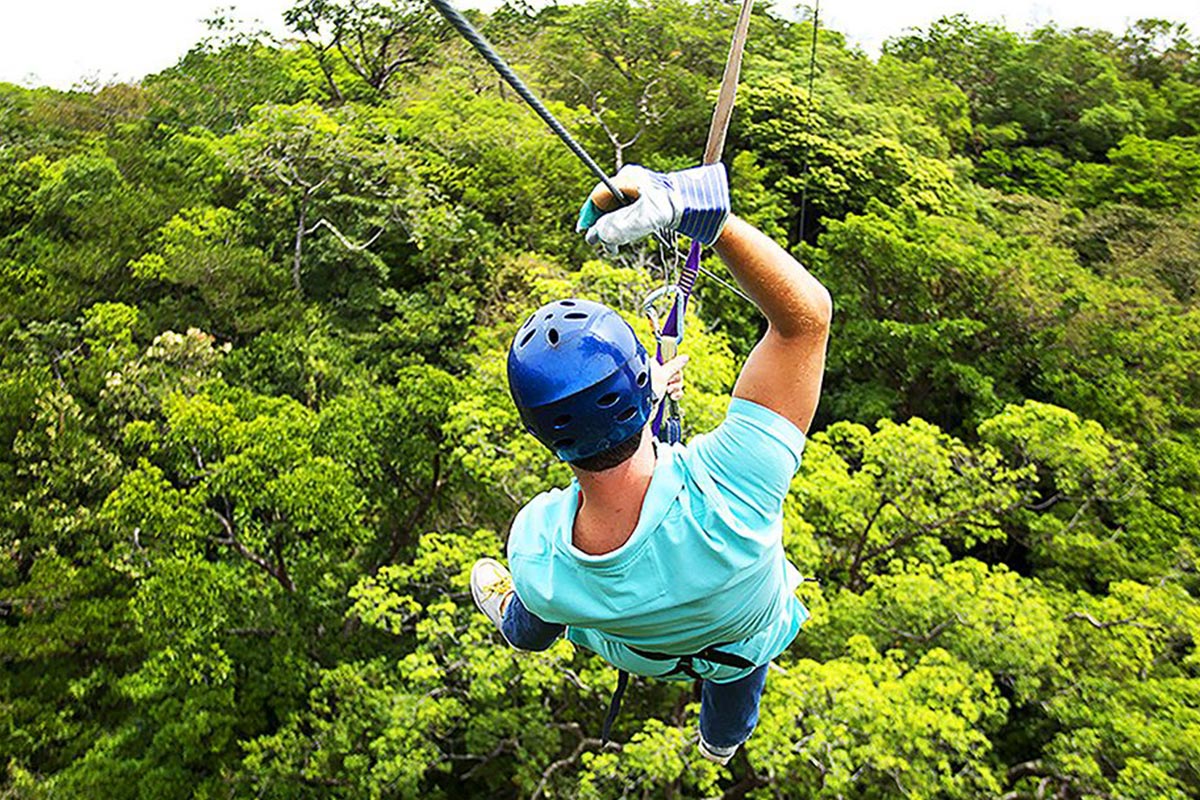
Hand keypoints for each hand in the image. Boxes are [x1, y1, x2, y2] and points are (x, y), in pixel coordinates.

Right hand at [576, 164, 729, 251]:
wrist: (695, 205)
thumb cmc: (669, 208)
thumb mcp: (638, 221)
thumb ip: (613, 229)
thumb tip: (594, 237)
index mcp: (625, 177)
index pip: (598, 197)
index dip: (589, 217)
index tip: (584, 233)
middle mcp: (629, 178)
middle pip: (606, 204)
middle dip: (602, 226)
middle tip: (604, 245)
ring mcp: (638, 186)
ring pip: (616, 209)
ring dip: (614, 228)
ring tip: (616, 246)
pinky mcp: (646, 195)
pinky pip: (627, 210)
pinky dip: (625, 224)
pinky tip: (628, 237)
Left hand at [651, 354, 688, 405]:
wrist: (642, 407)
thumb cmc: (648, 388)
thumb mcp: (662, 375)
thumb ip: (675, 365)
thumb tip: (685, 356)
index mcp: (655, 364)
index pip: (671, 359)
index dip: (676, 365)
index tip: (674, 369)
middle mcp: (658, 373)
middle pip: (676, 372)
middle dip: (676, 379)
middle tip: (670, 381)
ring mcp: (661, 384)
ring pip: (677, 382)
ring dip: (676, 387)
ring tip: (669, 390)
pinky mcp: (664, 393)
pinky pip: (676, 391)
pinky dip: (676, 394)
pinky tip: (672, 396)